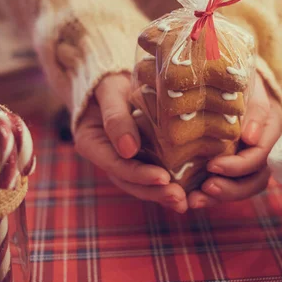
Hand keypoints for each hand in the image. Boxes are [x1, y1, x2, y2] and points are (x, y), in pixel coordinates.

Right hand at [74, 73, 188, 212]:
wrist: (115, 80)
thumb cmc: (110, 81)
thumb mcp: (110, 91)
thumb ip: (116, 117)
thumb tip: (128, 149)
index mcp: (92, 143)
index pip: (116, 165)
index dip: (139, 174)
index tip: (162, 178)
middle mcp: (107, 157)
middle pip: (129, 181)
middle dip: (154, 192)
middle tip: (178, 198)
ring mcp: (123, 160)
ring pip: (141, 183)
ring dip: (162, 194)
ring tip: (185, 202)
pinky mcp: (140, 157)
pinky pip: (152, 173)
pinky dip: (169, 183)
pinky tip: (189, 191)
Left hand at [187, 73, 281, 208]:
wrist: (232, 80)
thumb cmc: (241, 81)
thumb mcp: (251, 87)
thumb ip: (254, 110)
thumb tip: (250, 137)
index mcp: (272, 131)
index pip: (260, 156)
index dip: (238, 165)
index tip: (211, 165)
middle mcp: (266, 151)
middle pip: (256, 180)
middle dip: (231, 188)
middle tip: (206, 188)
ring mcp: (252, 161)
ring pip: (243, 188)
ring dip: (220, 197)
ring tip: (194, 200)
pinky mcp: (235, 166)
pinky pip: (228, 185)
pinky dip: (212, 195)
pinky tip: (191, 197)